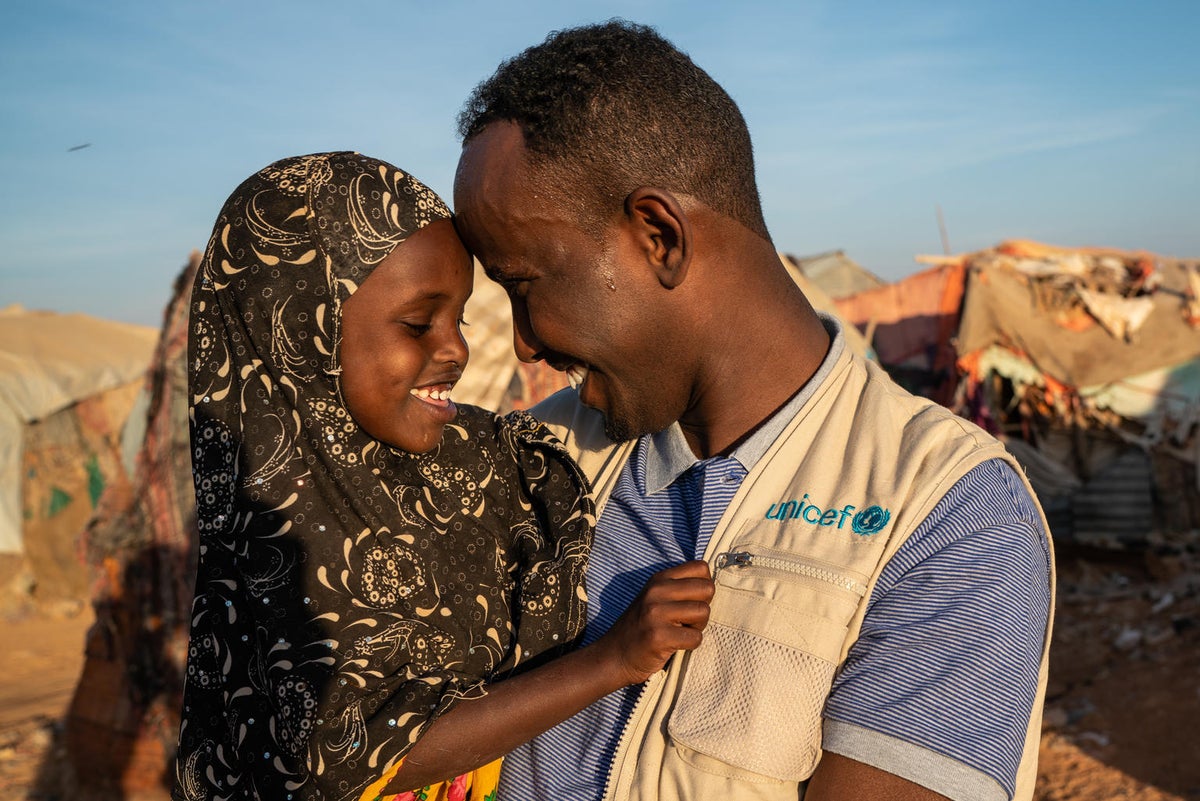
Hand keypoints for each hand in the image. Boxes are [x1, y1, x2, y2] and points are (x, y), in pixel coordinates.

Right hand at [593, 560, 714, 684]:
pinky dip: (690, 645)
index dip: (703, 586)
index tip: (691, 601)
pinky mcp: (658, 636)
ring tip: (679, 632)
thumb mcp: (655, 598)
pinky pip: (695, 638)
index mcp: (659, 579)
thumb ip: (679, 588)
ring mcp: (656, 613)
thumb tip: (711, 585)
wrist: (614, 655)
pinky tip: (674, 645)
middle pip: (707, 589)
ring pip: (703, 612)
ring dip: (697, 627)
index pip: (701, 568)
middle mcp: (656, 591)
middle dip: (703, 607)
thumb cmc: (642, 627)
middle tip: (687, 620)